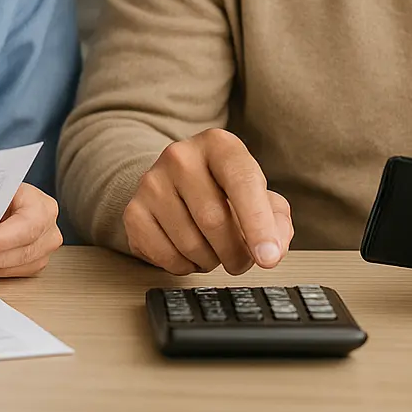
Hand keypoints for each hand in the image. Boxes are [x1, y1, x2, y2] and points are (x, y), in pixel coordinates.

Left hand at [0, 183, 61, 277]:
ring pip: (16, 267)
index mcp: (42, 206)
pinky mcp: (34, 264)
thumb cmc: (2, 194)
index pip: (27, 225)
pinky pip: (11, 274)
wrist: (10, 201)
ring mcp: (44, 249)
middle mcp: (48, 229)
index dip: (0, 239)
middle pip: (22, 252)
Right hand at [123, 129, 293, 274]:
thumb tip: (272, 250)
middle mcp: (180, 156)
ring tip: (214, 250)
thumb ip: (276, 219)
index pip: (242, 183)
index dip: (258, 225)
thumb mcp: (259, 194)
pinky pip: (166, 256)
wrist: (176, 182)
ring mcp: (152, 182)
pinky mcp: (134, 211)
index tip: (268, 258)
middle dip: (236, 254)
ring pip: (190, 243)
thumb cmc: (224, 190)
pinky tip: (190, 253)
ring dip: (211, 261)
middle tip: (242, 261)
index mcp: (218, 144)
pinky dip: (186, 266)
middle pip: (214, 220)